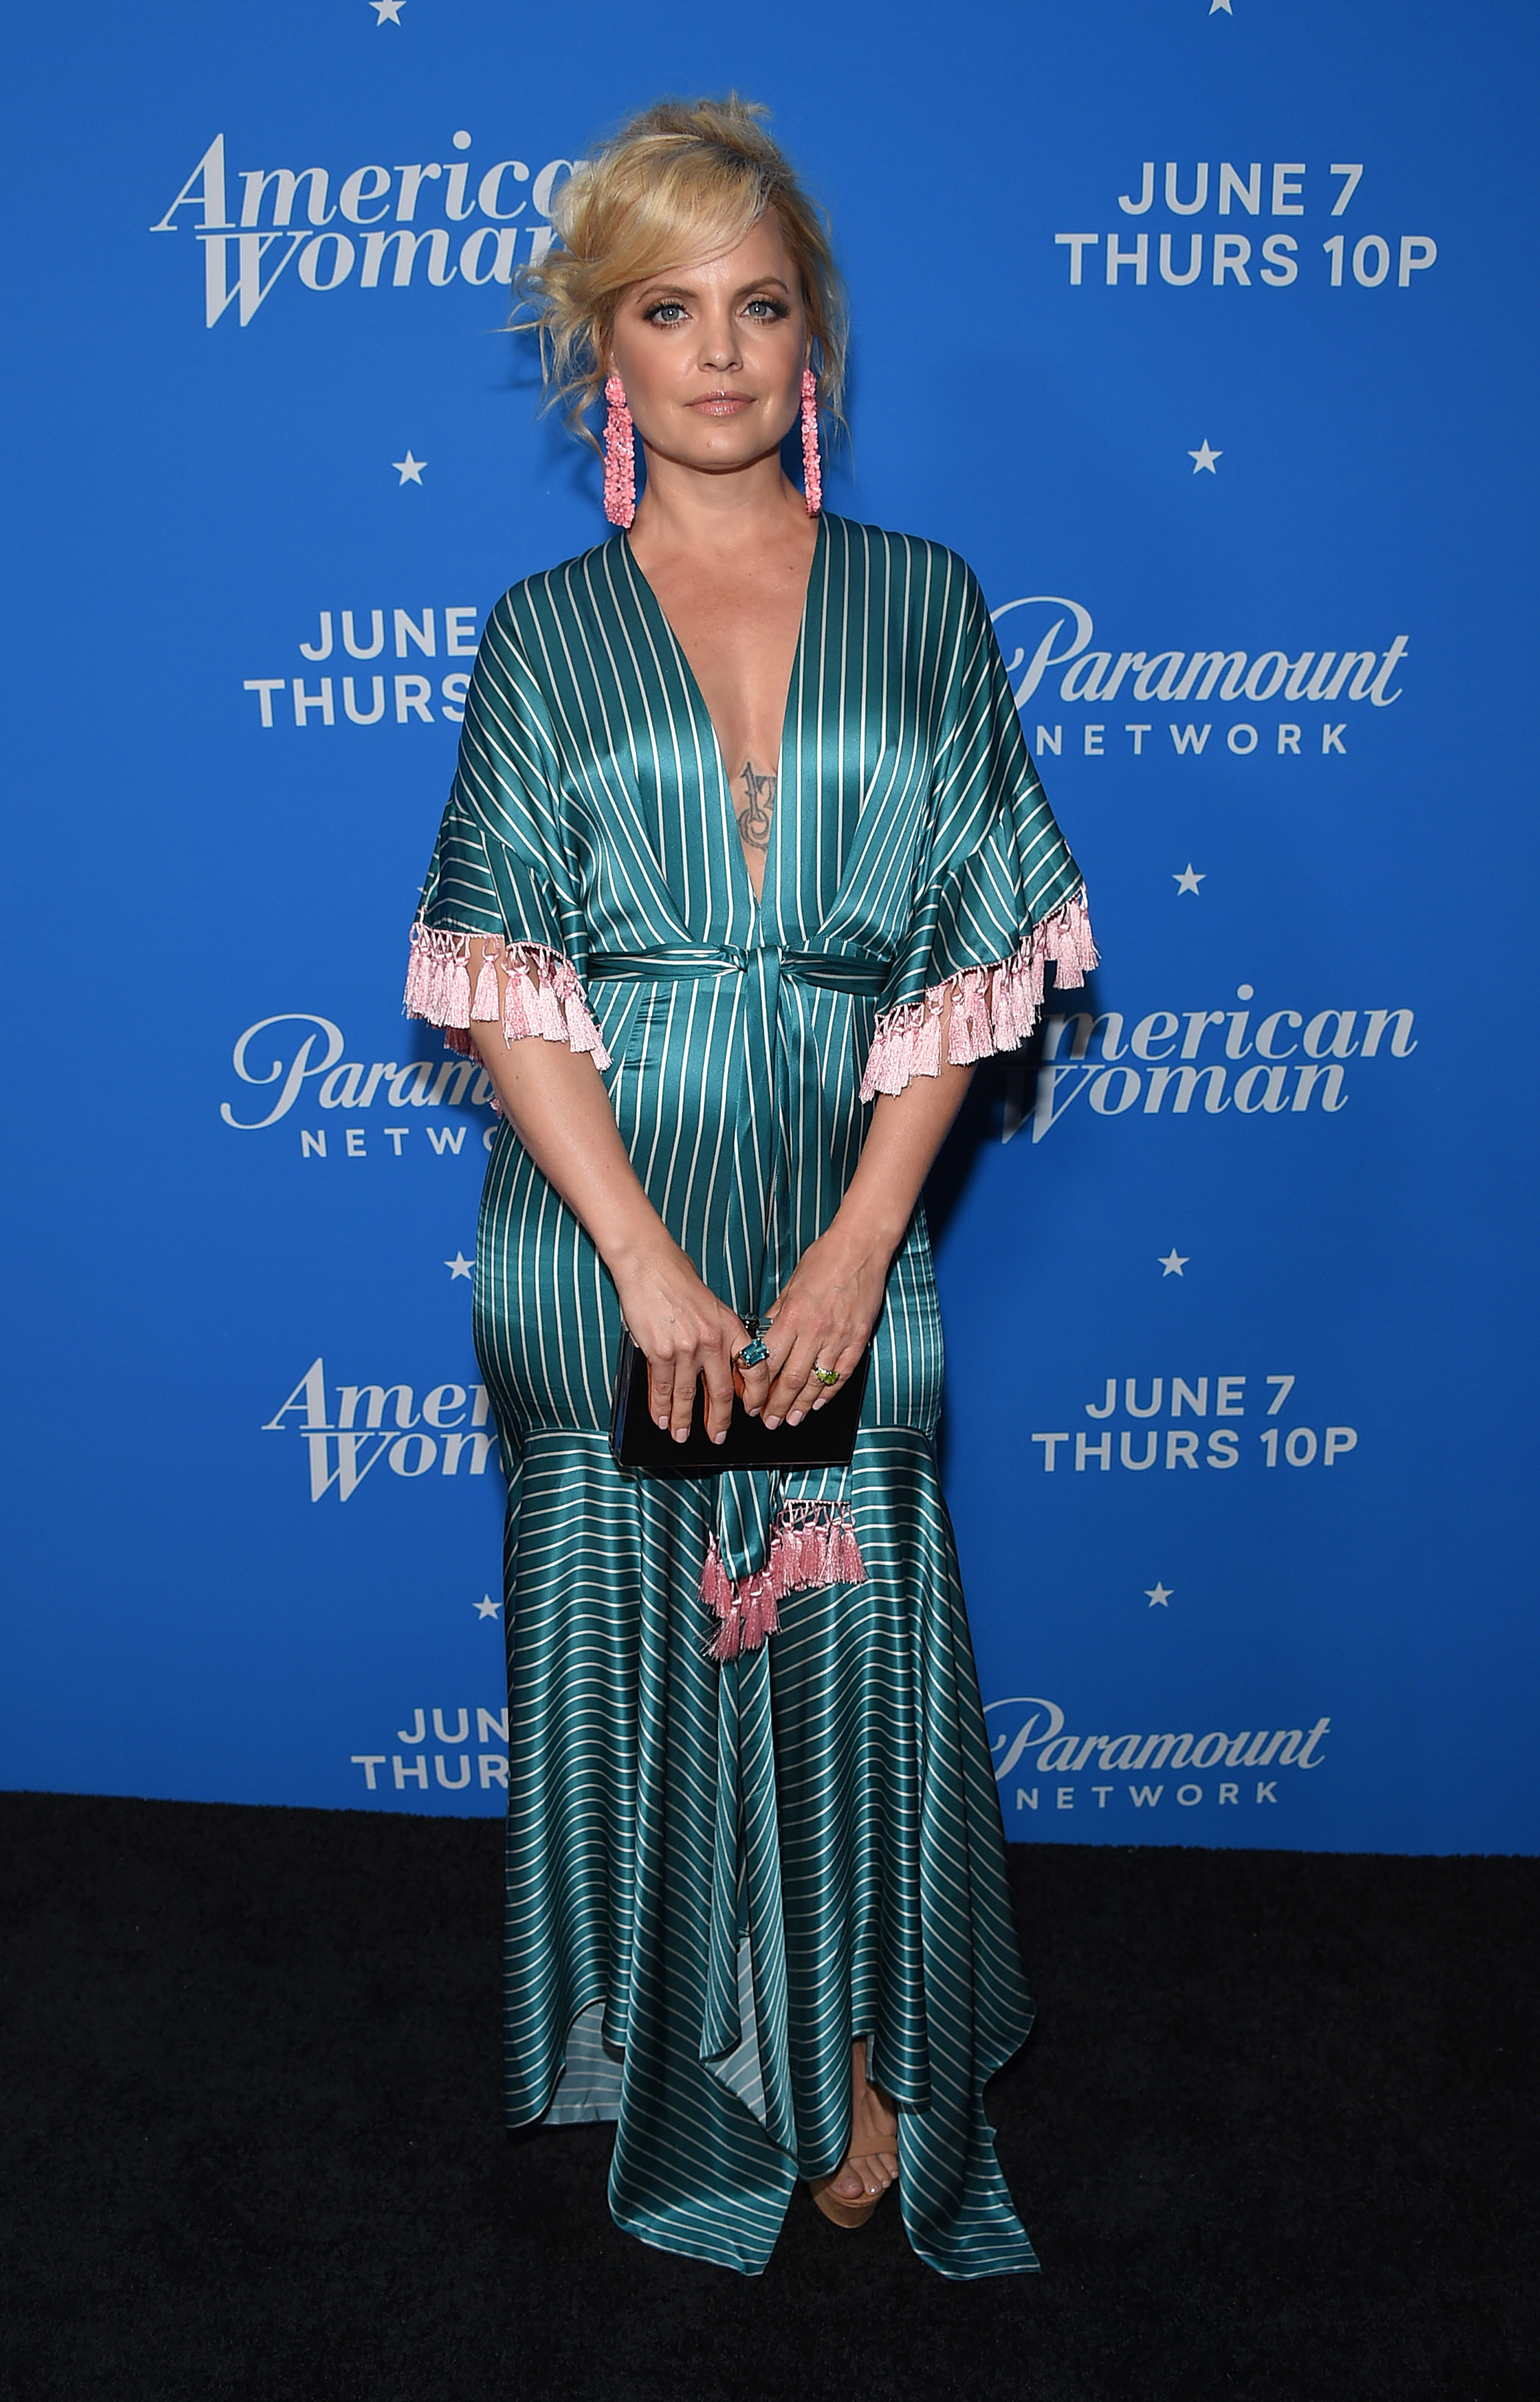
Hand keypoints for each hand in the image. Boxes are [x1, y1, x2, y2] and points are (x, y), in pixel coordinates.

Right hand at [611, 1235, 745, 1445]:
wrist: (649, 1263)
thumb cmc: (677, 1278)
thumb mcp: (713, 1305)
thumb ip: (721, 1334)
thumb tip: (722, 1365)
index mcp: (731, 1327)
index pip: (754, 1368)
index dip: (756, 1394)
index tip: (752, 1409)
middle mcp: (713, 1340)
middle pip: (722, 1391)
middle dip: (720, 1420)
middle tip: (718, 1436)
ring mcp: (686, 1349)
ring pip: (688, 1396)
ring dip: (684, 1420)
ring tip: (682, 1435)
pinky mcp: (660, 1352)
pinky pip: (662, 1388)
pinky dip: (661, 1407)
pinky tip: (662, 1418)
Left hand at [737, 1226, 890, 1430]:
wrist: (860, 1248)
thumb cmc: (824, 1260)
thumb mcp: (790, 1286)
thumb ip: (777, 1316)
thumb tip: (763, 1339)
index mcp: (792, 1316)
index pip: (768, 1361)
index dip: (757, 1386)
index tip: (750, 1399)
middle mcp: (814, 1330)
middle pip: (791, 1379)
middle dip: (776, 1405)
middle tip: (768, 1420)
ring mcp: (839, 1337)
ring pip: (817, 1382)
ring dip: (802, 1405)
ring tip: (791, 1419)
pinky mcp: (858, 1339)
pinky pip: (842, 1373)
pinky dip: (830, 1391)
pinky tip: (819, 1402)